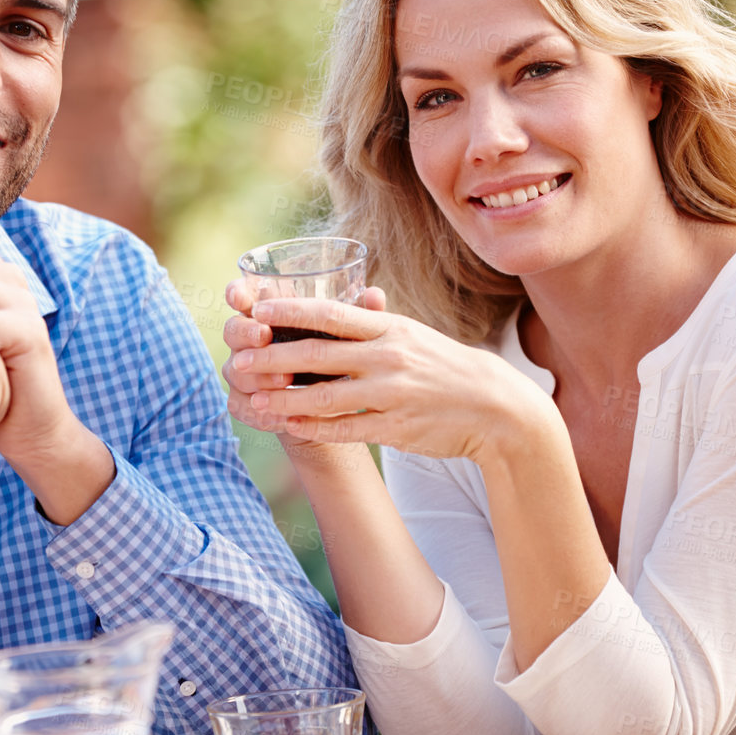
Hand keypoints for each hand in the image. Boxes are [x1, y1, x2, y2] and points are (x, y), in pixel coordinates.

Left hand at [224, 289, 554, 464]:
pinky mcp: (397, 428)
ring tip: (255, 400)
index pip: (332, 313)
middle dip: (273, 357)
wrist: (494, 407)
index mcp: (389, 328)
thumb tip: (339, 305)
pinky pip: (347, 429)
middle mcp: (388, 357)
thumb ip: (373, 324)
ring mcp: (392, 393)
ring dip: (285, 399)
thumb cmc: (444, 368)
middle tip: (241, 360)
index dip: (290, 310)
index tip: (257, 309)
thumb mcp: (411, 335)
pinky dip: (316, 428)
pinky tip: (291, 426)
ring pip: (326, 396)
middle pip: (319, 354)